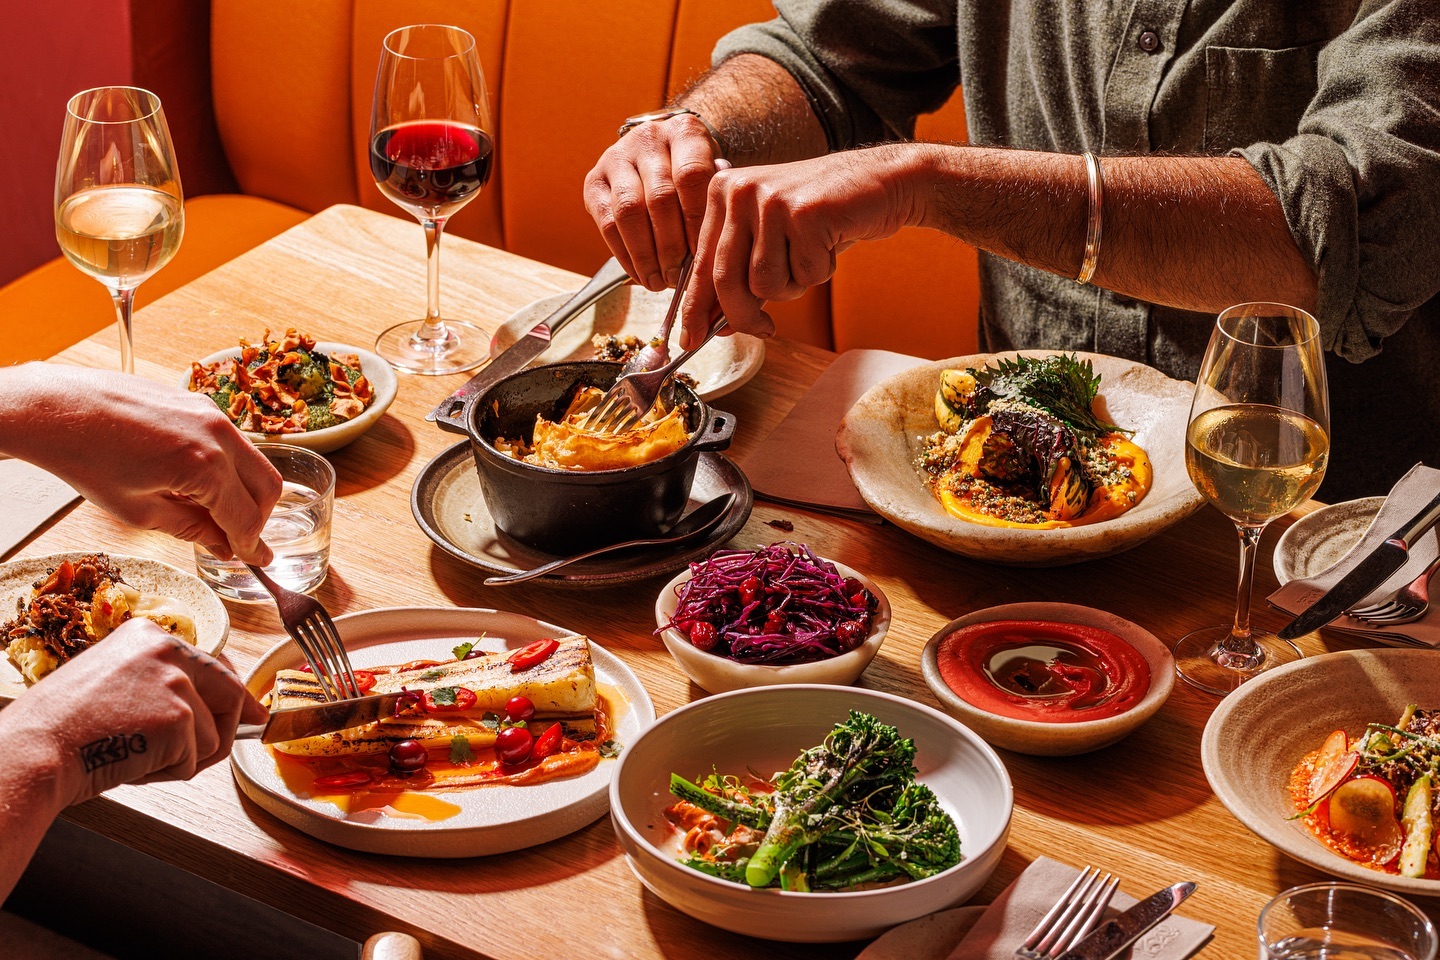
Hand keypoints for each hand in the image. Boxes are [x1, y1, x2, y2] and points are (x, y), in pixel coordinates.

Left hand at [1, 364, 282, 563]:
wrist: (56, 408)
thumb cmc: (86, 458)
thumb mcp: (138, 510)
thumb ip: (192, 529)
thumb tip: (224, 546)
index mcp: (205, 467)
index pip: (246, 517)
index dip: (252, 545)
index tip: (255, 560)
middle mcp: (218, 435)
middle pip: (268, 486)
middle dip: (259, 518)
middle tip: (240, 538)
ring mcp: (211, 413)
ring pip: (254, 461)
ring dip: (244, 491)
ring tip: (211, 511)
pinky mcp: (200, 402)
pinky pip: (231, 441)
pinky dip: (228, 467)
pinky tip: (196, 481)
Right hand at [4, 618, 266, 805]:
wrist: (33, 750)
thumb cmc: (63, 728)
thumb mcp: (113, 683)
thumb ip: (159, 685)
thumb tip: (218, 707)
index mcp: (148, 636)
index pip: (211, 663)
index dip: (231, 693)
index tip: (252, 711)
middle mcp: (168, 649)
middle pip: (230, 692)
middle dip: (230, 728)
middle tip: (222, 748)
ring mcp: (176, 683)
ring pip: (214, 736)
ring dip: (183, 759)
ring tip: (135, 756)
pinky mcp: (179, 718)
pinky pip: (194, 761)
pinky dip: (166, 774)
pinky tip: (131, 764)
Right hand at [583, 114, 722, 291]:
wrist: (665, 151)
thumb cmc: (698, 174)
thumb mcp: (714, 177)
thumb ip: (713, 205)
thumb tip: (707, 256)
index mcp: (684, 132)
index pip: (691, 176)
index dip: (695, 221)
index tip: (702, 255)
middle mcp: (648, 138)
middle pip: (659, 198)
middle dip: (670, 246)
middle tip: (679, 277)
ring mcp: (617, 157)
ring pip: (629, 212)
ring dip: (645, 254)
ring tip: (659, 282)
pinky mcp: (594, 180)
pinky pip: (606, 223)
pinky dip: (624, 255)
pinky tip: (640, 274)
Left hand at [679, 149, 918, 348]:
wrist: (879, 183)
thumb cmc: (822, 217)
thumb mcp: (768, 237)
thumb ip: (738, 272)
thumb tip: (713, 324)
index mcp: (721, 192)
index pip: (701, 263)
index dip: (695, 307)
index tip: (690, 338)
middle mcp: (739, 191)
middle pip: (726, 280)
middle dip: (744, 316)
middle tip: (764, 329)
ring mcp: (771, 199)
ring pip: (766, 284)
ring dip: (793, 286)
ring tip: (809, 257)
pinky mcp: (805, 212)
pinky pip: (804, 275)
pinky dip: (820, 272)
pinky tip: (829, 243)